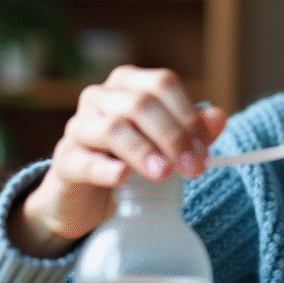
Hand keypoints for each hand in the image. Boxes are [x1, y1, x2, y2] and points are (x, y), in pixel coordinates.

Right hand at [9, 66, 226, 256]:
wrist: (83, 198)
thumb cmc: (126, 161)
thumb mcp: (162, 146)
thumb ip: (190, 131)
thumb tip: (219, 117)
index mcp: (128, 85)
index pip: (162, 84)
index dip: (188, 115)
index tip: (204, 150)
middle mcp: (100, 97)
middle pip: (141, 104)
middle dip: (173, 136)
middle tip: (193, 168)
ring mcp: (78, 127)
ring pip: (113, 128)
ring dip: (144, 150)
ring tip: (164, 173)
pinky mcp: (65, 160)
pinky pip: (83, 160)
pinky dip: (105, 168)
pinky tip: (123, 177)